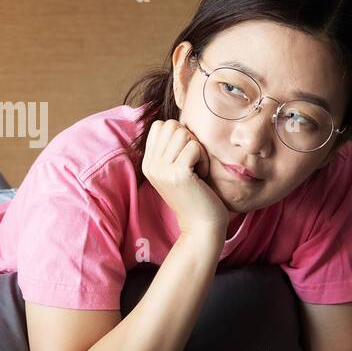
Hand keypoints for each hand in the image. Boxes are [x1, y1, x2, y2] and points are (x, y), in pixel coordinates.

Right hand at [142, 119, 230, 237]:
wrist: (201, 226)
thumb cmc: (196, 196)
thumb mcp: (175, 170)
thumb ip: (171, 149)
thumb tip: (178, 124)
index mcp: (148, 163)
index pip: (160, 126)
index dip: (178, 134)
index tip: (185, 156)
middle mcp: (150, 165)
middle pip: (171, 126)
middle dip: (189, 139)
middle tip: (193, 161)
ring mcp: (162, 169)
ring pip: (183, 134)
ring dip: (197, 148)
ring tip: (197, 168)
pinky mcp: (178, 173)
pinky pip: (194, 147)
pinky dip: (203, 158)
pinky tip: (202, 175)